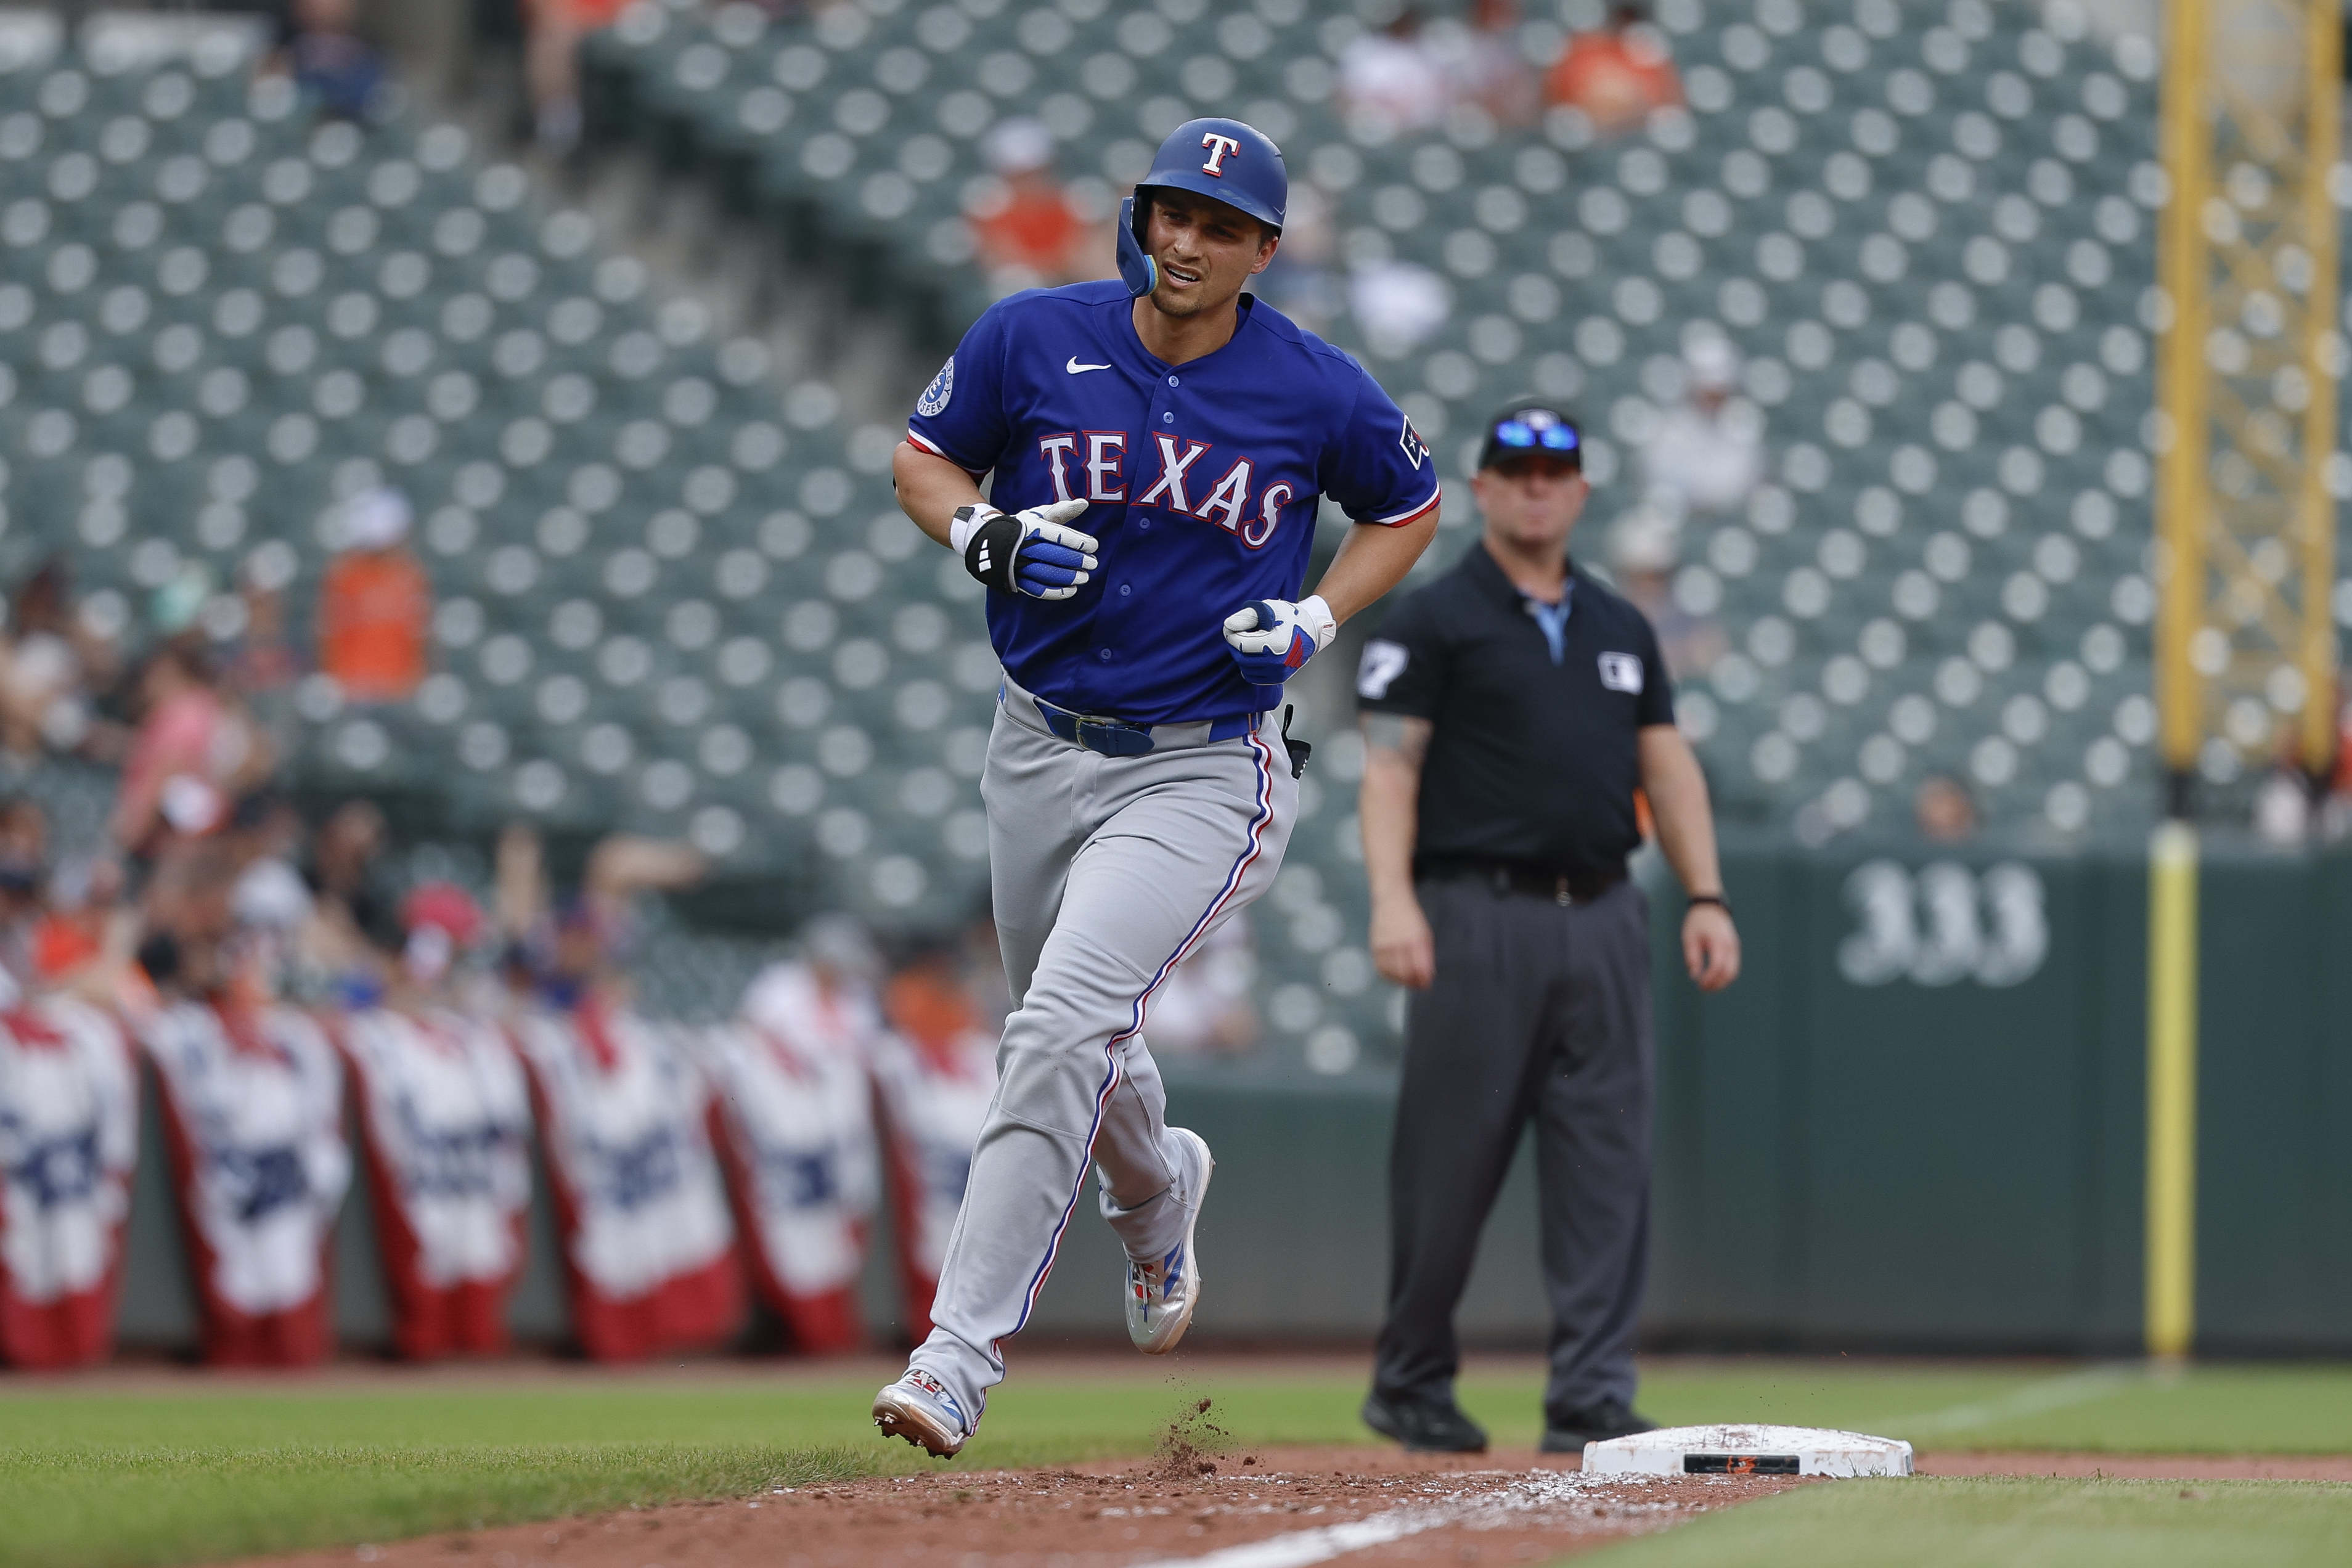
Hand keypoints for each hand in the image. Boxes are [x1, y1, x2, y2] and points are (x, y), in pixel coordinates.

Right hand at [954, 500, 1099, 599]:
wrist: (991, 541)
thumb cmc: (1024, 527)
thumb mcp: (1040, 514)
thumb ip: (1062, 511)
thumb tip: (1084, 503)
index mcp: (1030, 527)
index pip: (1057, 535)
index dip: (1077, 541)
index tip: (1093, 545)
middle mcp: (1023, 546)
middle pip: (1052, 554)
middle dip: (1075, 560)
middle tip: (1093, 563)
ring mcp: (1018, 564)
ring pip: (1045, 573)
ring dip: (1068, 577)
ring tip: (1085, 577)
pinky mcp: (1017, 580)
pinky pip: (1037, 589)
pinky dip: (1056, 592)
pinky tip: (1072, 590)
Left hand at [1221, 595, 1334, 683]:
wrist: (1312, 630)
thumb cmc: (1291, 617)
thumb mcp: (1269, 609)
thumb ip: (1247, 616)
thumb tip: (1229, 625)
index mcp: (1277, 643)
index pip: (1242, 644)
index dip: (1231, 635)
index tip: (1231, 628)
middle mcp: (1279, 661)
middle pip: (1241, 658)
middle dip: (1235, 646)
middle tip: (1237, 635)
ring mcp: (1279, 672)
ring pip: (1246, 669)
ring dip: (1242, 656)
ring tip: (1248, 644)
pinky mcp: (1279, 678)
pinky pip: (1254, 677)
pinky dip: (1249, 667)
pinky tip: (1253, 655)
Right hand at [1370, 891, 1434, 989]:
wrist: (1391, 901)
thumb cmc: (1412, 918)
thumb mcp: (1425, 934)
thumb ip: (1426, 955)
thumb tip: (1427, 977)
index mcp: (1414, 940)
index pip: (1419, 968)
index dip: (1423, 980)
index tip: (1426, 984)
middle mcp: (1398, 943)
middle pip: (1405, 974)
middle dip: (1413, 983)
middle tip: (1419, 985)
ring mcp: (1384, 946)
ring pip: (1392, 974)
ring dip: (1401, 981)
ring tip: (1408, 980)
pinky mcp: (1374, 947)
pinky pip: (1380, 969)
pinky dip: (1388, 976)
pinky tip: (1395, 976)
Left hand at [1683, 902, 1739, 990]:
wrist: (1710, 906)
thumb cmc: (1697, 922)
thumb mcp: (1690, 938)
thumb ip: (1692, 958)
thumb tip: (1694, 976)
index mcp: (1718, 941)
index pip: (1718, 966)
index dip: (1709, 978)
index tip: (1699, 983)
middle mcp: (1730, 945)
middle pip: (1729, 973)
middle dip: (1717, 984)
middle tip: (1703, 989)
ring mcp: (1735, 947)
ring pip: (1734, 972)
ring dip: (1722, 982)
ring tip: (1708, 987)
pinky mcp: (1734, 948)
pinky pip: (1734, 966)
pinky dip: (1725, 976)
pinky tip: (1714, 978)